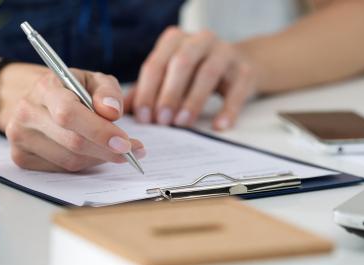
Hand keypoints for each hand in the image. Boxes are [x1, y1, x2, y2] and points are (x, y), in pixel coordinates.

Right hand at [1, 67, 144, 171]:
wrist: (39, 100)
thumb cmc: (72, 90)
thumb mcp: (93, 81)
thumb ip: (107, 91)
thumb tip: (112, 112)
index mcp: (45, 88)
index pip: (69, 113)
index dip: (99, 131)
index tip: (124, 142)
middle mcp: (27, 112)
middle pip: (72, 141)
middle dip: (106, 150)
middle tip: (131, 151)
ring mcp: (20, 137)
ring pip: (70, 160)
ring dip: (99, 158)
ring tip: (115, 150)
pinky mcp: (21, 157)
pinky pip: (62, 169)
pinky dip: (85, 164)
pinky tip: (94, 153)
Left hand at [128, 27, 256, 129]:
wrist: (240, 65)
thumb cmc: (195, 73)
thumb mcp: (169, 76)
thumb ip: (145, 91)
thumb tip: (118, 111)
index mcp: (175, 40)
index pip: (156, 63)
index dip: (147, 91)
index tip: (144, 117)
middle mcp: (200, 40)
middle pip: (181, 63)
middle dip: (169, 93)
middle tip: (162, 120)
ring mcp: (226, 52)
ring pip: (208, 73)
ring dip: (194, 100)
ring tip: (183, 122)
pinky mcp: (245, 70)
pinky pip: (237, 90)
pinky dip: (228, 109)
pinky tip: (218, 126)